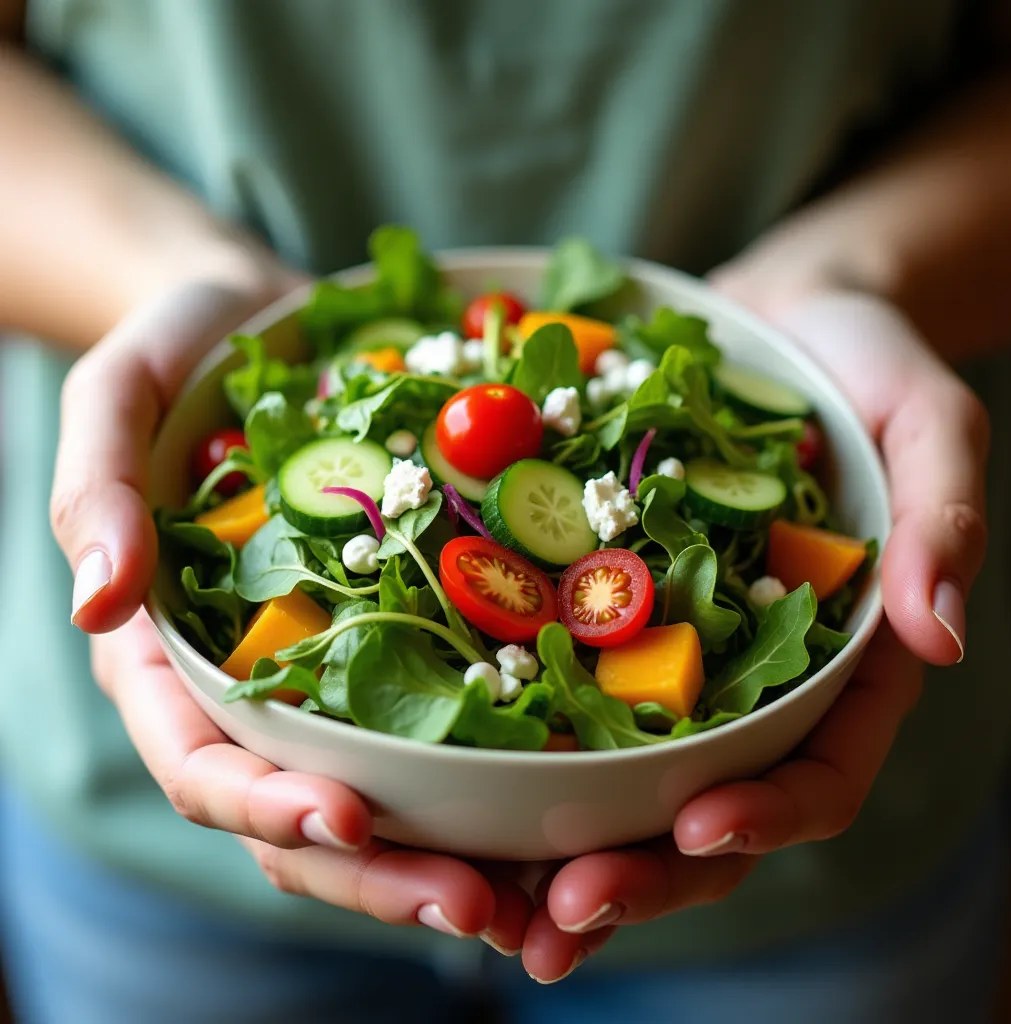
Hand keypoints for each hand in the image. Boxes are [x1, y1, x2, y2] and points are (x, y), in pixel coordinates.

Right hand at [51, 274, 530, 946]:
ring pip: (395, 797)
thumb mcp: (117, 401)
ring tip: (552, 899)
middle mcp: (264, 688)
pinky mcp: (414, 634)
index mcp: (178, 661)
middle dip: (388, 874)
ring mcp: (344, 669)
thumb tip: (98, 599)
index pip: (207, 766)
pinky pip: (458, 719)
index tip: (349, 820)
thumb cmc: (180, 358)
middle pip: (312, 815)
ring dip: (466, 858)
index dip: (269, 807)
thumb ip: (96, 493)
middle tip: (486, 911)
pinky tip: (580, 800)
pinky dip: (510, 773)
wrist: (270, 327)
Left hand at [518, 286, 987, 982]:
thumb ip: (941, 517)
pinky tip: (454, 794)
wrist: (773, 322)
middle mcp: (752, 685)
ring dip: (560, 854)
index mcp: (840, 668)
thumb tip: (942, 635)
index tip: (698, 831)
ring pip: (622, 787)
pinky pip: (558, 697)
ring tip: (492, 907)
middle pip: (704, 811)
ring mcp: (675, 660)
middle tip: (560, 921)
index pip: (817, 776)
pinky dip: (516, 756)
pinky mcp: (606, 618)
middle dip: (641, 874)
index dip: (767, 816)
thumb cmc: (863, 365)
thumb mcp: (926, 420)